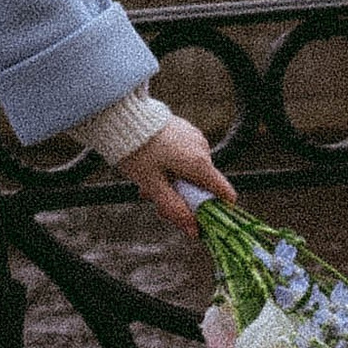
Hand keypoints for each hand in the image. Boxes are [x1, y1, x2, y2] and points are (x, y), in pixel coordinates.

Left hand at [119, 117, 233, 230]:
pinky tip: (152, 165)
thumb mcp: (153, 185)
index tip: (197, 218)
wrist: (123, 116)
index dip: (216, 209)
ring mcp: (195, 137)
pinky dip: (173, 165)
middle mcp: (203, 149)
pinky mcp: (186, 130)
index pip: (224, 192)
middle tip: (153, 198)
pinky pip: (186, 155)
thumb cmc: (137, 152)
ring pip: (192, 170)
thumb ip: (174, 209)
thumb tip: (194, 232)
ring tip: (147, 181)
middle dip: (181, 196)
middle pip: (202, 184)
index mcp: (199, 164)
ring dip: (174, 181)